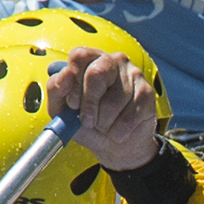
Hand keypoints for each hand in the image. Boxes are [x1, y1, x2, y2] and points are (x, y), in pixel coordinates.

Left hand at [51, 51, 164, 170]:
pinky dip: (118, 131)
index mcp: (90, 59)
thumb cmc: (88, 123)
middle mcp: (113, 61)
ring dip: (104, 122)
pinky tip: (117, 132)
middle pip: (97, 73)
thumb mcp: (62, 110)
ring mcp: (133, 74)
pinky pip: (130, 115)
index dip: (73, 82)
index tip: (72, 104)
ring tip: (104, 127)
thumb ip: (56, 90)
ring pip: (113, 100)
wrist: (114, 146)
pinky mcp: (147, 93)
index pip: (79, 56)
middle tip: (87, 121)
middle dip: (89, 104)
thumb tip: (64, 76)